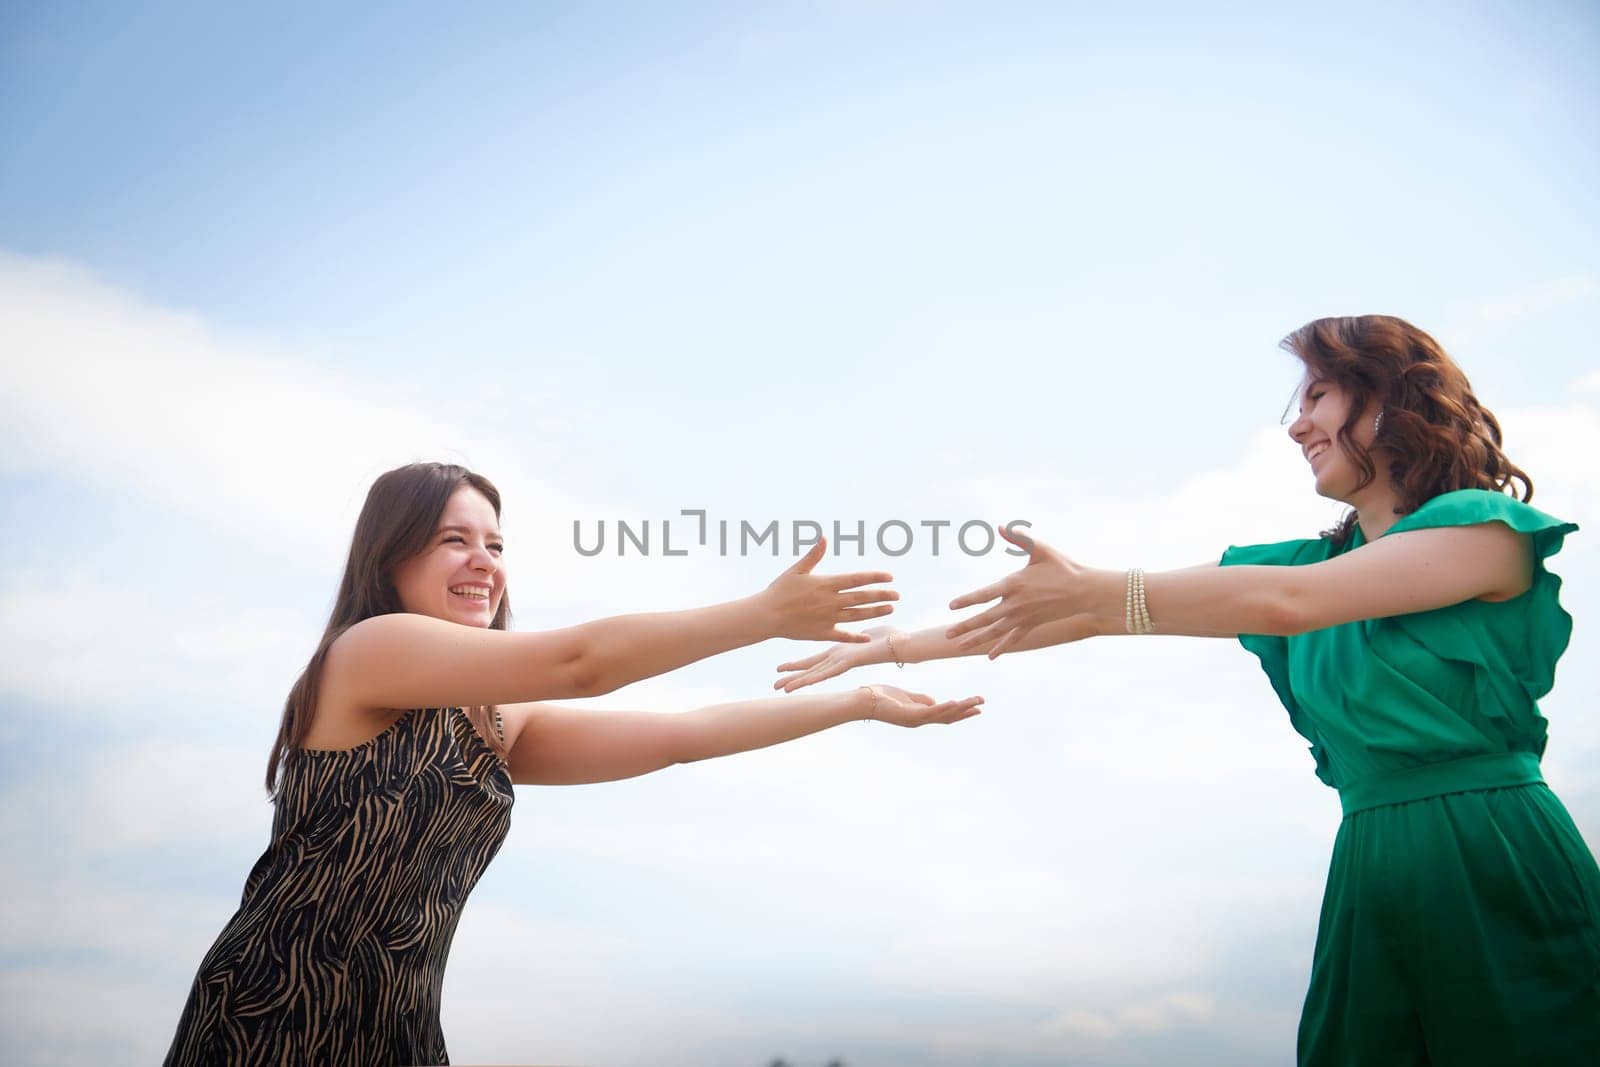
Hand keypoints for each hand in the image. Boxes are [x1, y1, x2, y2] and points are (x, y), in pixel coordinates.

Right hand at [761, 537, 896, 642]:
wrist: (766, 615)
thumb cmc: (779, 590)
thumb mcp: (797, 570)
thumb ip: (814, 555)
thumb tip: (825, 537)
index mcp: (826, 584)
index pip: (856, 579)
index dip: (874, 577)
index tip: (889, 576)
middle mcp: (830, 601)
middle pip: (861, 598)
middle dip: (881, 595)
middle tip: (897, 594)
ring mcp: (827, 618)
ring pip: (857, 615)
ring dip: (875, 612)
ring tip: (890, 609)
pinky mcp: (822, 633)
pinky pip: (843, 635)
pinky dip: (856, 636)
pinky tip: (867, 637)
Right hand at [773, 625, 896, 691]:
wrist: (906, 645)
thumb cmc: (892, 638)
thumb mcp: (868, 633)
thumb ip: (858, 634)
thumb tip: (857, 631)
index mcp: (842, 654)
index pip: (817, 662)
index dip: (801, 666)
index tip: (783, 669)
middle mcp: (840, 660)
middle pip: (813, 670)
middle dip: (794, 678)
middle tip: (775, 686)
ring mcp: (844, 662)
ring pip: (817, 674)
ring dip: (799, 681)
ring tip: (781, 688)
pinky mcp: (849, 661)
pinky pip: (829, 670)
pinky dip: (814, 677)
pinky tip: (801, 683)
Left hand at [860, 684, 983, 726]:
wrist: (861, 701)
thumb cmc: (879, 697)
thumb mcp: (904, 696)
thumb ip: (919, 699)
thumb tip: (935, 701)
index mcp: (919, 715)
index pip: (945, 714)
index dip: (961, 711)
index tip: (976, 706)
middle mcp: (919, 720)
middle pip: (949, 717)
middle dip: (966, 711)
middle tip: (983, 704)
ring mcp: (915, 719)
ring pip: (943, 715)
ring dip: (961, 708)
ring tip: (976, 702)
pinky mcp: (909, 714)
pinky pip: (930, 712)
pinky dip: (944, 707)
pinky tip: (955, 702)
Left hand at [945, 526, 1083, 657]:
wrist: (1084, 591)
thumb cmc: (1062, 566)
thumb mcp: (1041, 549)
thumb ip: (1020, 539)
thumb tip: (1000, 526)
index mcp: (1014, 584)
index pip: (984, 594)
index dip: (967, 600)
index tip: (951, 606)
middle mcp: (1016, 604)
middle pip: (985, 618)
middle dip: (965, 627)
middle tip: (947, 634)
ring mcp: (1024, 617)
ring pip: (996, 632)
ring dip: (977, 640)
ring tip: (959, 647)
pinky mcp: (1032, 624)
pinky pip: (1014, 639)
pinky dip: (1001, 647)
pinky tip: (990, 656)